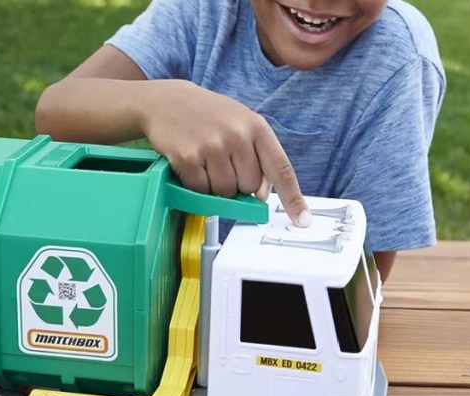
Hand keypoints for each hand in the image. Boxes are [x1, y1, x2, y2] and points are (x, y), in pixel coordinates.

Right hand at [141, 81, 311, 226]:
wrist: (167, 101)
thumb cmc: (208, 115)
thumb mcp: (240, 124)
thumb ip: (257, 156)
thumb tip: (263, 194)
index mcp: (256, 127)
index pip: (281, 169)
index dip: (293, 198)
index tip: (303, 220)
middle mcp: (237, 135)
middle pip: (250, 187)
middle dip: (237, 183)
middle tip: (222, 163)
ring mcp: (212, 146)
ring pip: (225, 192)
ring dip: (215, 186)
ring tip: (206, 162)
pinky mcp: (188, 157)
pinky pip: (201, 190)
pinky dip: (196, 185)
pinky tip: (192, 163)